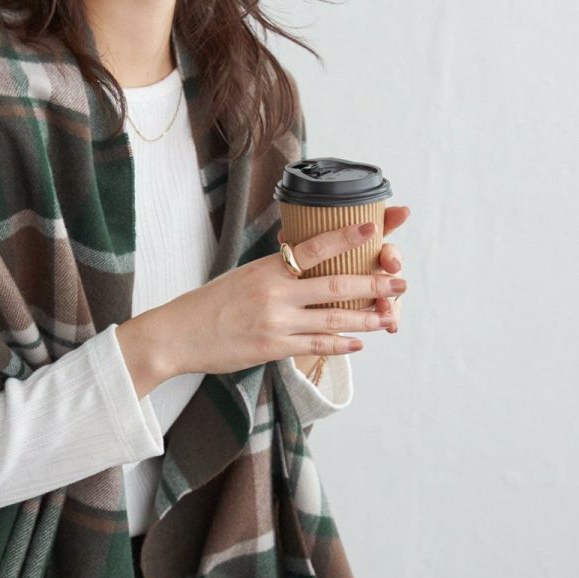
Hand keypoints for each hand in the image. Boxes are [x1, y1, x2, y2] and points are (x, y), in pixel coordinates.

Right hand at [159, 217, 407, 376]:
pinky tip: (359, 344)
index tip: (373, 229)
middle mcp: (275, 293)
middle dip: (374, 284)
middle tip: (400, 282)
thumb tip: (302, 258)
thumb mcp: (242, 276)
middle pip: (336, 285)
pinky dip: (341, 346)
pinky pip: (316, 346)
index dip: (346, 237)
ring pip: (333, 319)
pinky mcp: (273, 348)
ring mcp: (276, 322)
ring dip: (366, 318)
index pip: (315, 247)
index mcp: (268, 268)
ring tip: (389, 317)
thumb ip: (276, 270)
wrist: (178, 334)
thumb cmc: (210, 303)